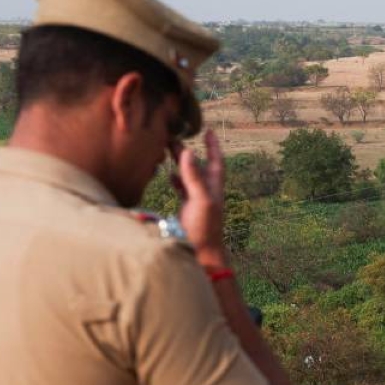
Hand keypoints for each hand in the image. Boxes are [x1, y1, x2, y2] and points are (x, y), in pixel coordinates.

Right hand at [170, 130, 227, 268]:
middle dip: (188, 151)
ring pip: (189, 176)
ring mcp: (198, 201)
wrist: (202, 254)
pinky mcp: (188, 210)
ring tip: (168, 150)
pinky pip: (182, 190)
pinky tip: (169, 175)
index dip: (212, 146)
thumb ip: (194, 178)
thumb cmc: (204, 229)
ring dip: (180, 163)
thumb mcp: (201, 200)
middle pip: (198, 165)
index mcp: (213, 187)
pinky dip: (176, 180)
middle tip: (175, 136)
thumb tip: (189, 152)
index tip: (209, 130)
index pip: (215, 161)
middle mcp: (207, 192)